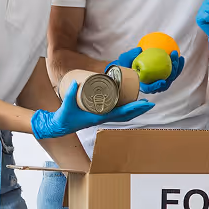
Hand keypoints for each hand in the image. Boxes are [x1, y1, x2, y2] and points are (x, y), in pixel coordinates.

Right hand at [31, 83, 154, 139]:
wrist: (58, 126)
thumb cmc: (63, 118)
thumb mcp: (66, 105)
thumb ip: (70, 94)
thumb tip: (75, 82)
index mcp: (99, 117)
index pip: (120, 113)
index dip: (133, 108)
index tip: (144, 103)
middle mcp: (103, 118)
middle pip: (126, 115)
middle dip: (138, 110)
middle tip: (150, 103)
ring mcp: (102, 117)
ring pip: (122, 115)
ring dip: (134, 110)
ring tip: (143, 104)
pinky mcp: (99, 115)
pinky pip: (116, 113)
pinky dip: (125, 110)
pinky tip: (129, 104)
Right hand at [110, 48, 184, 93]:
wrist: (129, 66)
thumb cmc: (125, 64)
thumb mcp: (123, 59)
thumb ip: (129, 56)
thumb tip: (140, 50)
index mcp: (142, 86)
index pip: (149, 89)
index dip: (156, 86)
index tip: (162, 81)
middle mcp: (152, 86)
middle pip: (165, 83)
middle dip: (172, 72)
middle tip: (173, 59)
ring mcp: (160, 82)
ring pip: (171, 78)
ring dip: (177, 67)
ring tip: (178, 56)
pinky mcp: (165, 76)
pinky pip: (173, 72)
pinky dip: (177, 65)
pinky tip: (180, 56)